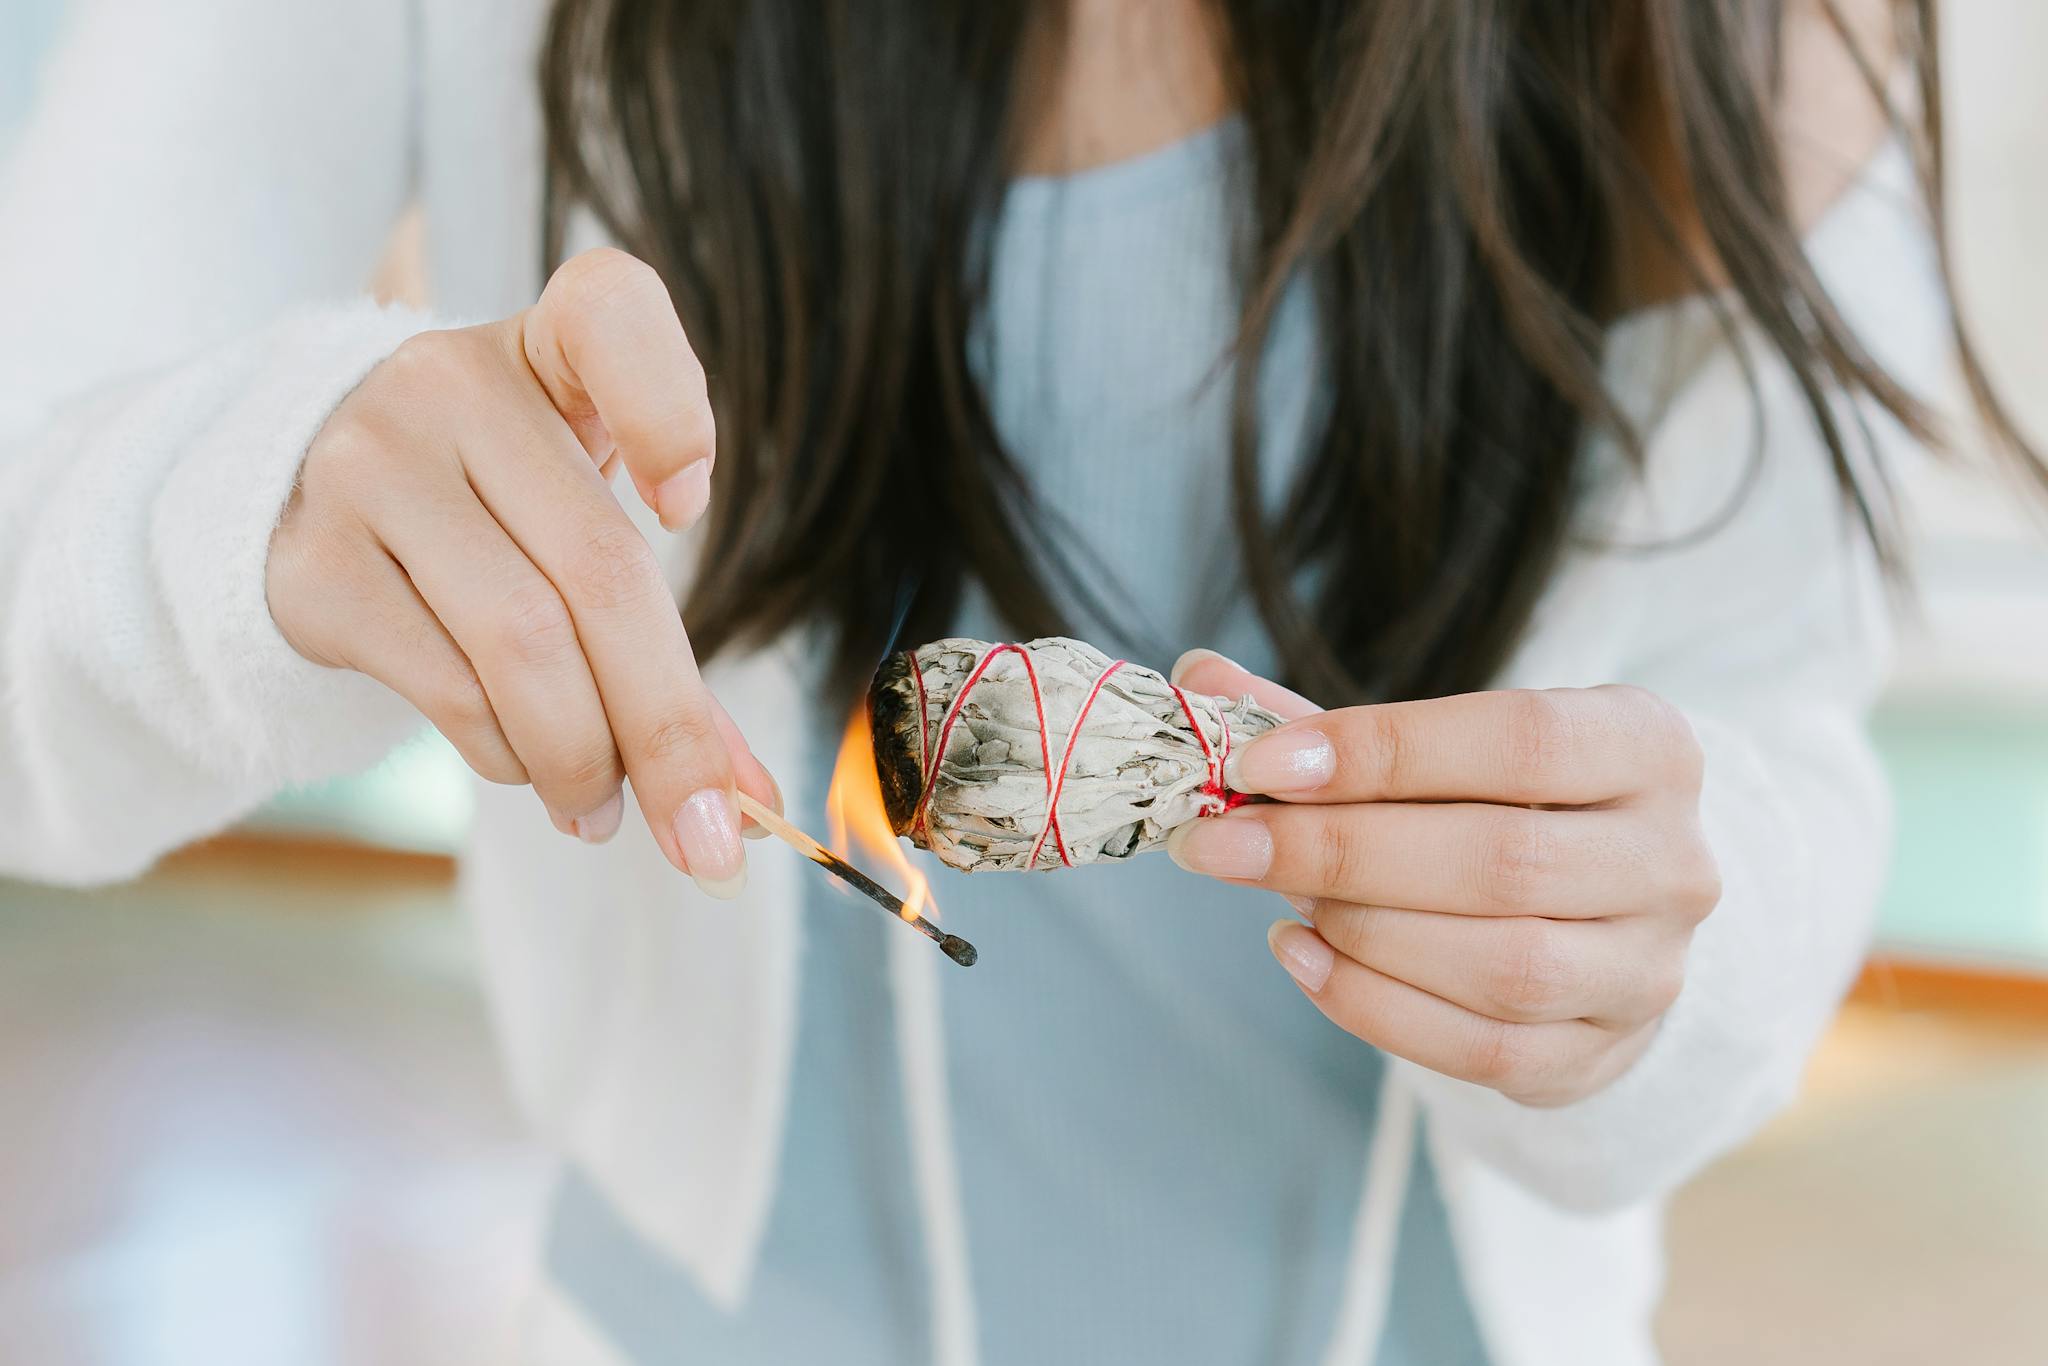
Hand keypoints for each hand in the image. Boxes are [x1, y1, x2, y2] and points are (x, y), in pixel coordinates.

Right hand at [268, 248, 777, 895]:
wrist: (312, 496)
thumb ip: (665, 636)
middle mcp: (448, 384)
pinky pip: (446, 686)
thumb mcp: (584, 520)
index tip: (689, 506)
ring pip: (521, 646)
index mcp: (547, 345)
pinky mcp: (311, 563)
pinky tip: (532, 773)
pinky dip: (510, 754)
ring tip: (607, 810)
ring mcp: (367, 468)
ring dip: (585, 758)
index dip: (669, 406)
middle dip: (669, 727)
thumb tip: (745, 794)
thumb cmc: (501, 507)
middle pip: (598, 570)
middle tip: (712, 834)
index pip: (611, 312)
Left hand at [1167, 652, 1718, 1105]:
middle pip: (1503, 861)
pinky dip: (1371, 1004)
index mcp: (1648, 747)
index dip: (1384, 752)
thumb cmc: (1492, 805)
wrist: (1590, 914)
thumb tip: (1198, 682)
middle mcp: (1673, 860)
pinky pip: (1478, 1047)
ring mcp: (1647, 970)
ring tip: (1273, 894)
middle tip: (1222, 841)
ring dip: (1359, 930)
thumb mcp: (1428, 745)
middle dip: (1340, 850)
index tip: (1261, 762)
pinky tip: (1301, 954)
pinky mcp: (1599, 1055)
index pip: (1521, 743)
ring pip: (1500, 965)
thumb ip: (1319, 720)